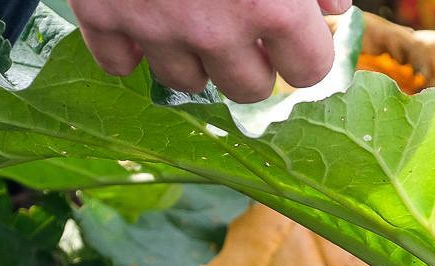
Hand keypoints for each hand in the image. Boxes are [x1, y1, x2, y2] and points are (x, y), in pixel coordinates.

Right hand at [70, 0, 351, 102]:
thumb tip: (332, 6)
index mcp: (271, 5)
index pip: (308, 70)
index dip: (304, 53)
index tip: (294, 37)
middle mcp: (215, 30)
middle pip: (247, 89)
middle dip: (251, 64)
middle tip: (243, 29)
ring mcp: (155, 28)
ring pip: (185, 81)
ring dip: (194, 58)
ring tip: (192, 19)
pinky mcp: (102, 15)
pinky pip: (119, 63)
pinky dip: (130, 48)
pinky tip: (143, 17)